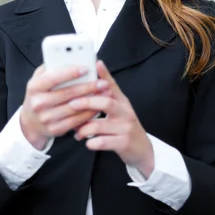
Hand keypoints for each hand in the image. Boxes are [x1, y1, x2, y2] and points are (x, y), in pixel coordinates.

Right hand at [20, 65, 110, 149]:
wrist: (31, 122)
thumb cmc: (39, 95)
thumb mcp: (39, 79)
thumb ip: (51, 68)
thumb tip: (70, 57)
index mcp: (34, 87)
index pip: (54, 78)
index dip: (71, 72)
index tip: (86, 68)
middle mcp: (38, 103)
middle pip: (67, 93)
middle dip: (88, 87)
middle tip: (102, 82)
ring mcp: (47, 118)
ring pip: (74, 108)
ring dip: (92, 100)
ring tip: (104, 92)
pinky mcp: (55, 129)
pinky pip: (77, 121)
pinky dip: (89, 113)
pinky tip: (98, 106)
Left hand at [70, 61, 154, 177]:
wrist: (143, 150)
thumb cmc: (124, 128)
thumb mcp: (119, 110)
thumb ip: (105, 99)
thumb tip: (86, 88)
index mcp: (122, 102)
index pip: (113, 85)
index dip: (104, 74)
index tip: (96, 63)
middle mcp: (125, 112)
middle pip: (106, 103)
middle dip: (87, 102)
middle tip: (72, 104)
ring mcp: (125, 128)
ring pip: (100, 125)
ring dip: (84, 128)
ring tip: (77, 132)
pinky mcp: (123, 143)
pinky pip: (102, 141)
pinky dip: (91, 142)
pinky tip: (87, 143)